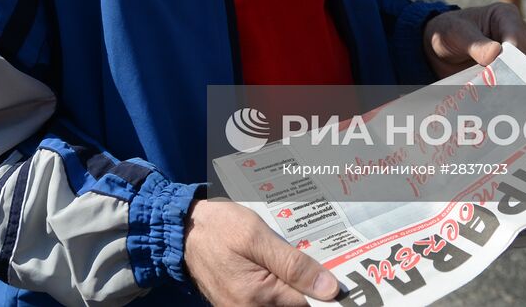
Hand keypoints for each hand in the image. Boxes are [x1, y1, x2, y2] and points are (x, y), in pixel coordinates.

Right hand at [184, 198, 339, 306]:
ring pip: (285, 304)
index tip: (341, 274)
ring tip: (299, 263)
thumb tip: (329, 289)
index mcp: (258, 297)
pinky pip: (271, 302)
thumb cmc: (219, 228)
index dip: (327, 290)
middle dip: (311, 288)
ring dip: (296, 288)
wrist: (184, 231)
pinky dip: (281, 289)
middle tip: (320, 264)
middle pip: (298, 306)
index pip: (309, 304)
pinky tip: (283, 268)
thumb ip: (293, 264)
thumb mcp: (256, 235)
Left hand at [423, 4, 525, 89]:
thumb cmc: (449, 34)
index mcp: (505, 17)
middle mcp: (520, 37)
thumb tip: (496, 53)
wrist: (440, 51)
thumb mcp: (455, 32)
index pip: (518, 33)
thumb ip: (474, 42)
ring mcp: (523, 58)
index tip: (512, 67)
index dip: (518, 51)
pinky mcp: (520, 77)